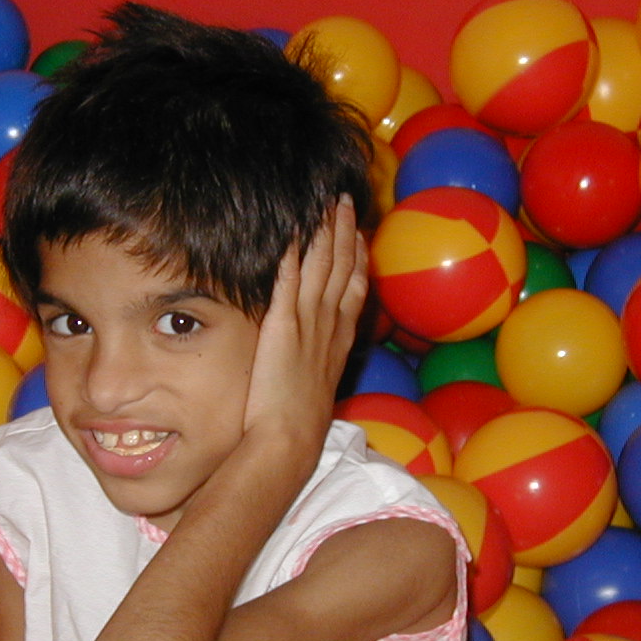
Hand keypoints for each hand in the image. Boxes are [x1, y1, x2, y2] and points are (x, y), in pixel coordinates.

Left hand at [242, 194, 368, 445]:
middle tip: (344, 202)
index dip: (356, 257)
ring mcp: (308, 322)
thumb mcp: (318, 383)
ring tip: (324, 205)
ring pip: (320, 266)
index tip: (357, 233)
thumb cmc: (300, 420)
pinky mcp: (283, 326)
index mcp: (340, 337)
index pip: (354, 287)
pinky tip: (290, 231)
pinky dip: (290, 253)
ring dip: (323, 232)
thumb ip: (318, 358)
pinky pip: (287, 281)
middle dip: (343, 231)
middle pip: (341, 267)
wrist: (291, 437)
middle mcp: (329, 324)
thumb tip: (316, 350)